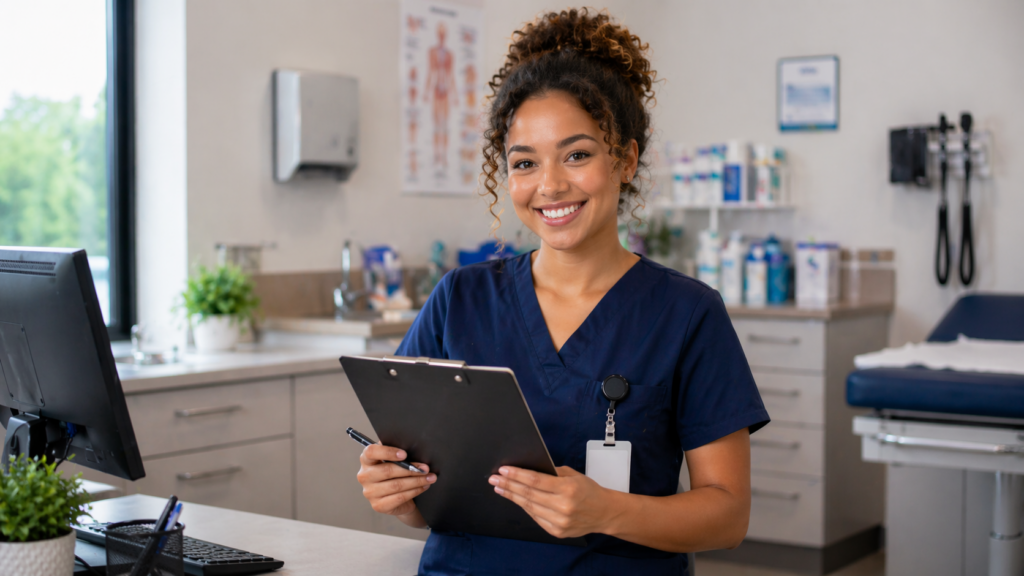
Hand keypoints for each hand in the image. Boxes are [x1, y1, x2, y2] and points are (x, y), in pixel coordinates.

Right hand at [356, 443, 435, 519]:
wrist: (397, 498)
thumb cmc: (396, 473)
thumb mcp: (396, 460)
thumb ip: (398, 452)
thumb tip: (412, 445)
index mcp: (366, 460)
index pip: (371, 452)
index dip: (388, 452)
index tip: (404, 454)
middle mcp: (364, 476)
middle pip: (387, 471)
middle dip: (410, 469)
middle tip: (426, 468)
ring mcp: (370, 492)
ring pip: (396, 485)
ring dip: (416, 481)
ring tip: (429, 478)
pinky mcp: (378, 506)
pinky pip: (399, 497)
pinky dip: (414, 491)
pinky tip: (423, 487)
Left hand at [489, 465, 612, 538]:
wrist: (604, 512)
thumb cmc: (589, 491)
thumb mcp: (573, 475)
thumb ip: (552, 472)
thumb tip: (527, 469)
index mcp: (568, 489)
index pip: (535, 481)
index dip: (517, 475)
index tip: (503, 470)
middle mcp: (563, 506)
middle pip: (528, 494)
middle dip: (509, 485)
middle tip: (495, 479)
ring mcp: (559, 521)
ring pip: (529, 507)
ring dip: (512, 497)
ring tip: (500, 488)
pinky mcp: (557, 531)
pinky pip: (536, 518)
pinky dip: (525, 508)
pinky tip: (516, 500)